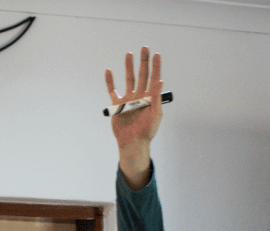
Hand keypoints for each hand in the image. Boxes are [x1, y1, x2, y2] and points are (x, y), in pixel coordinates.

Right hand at [105, 47, 162, 188]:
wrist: (133, 143)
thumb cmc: (147, 131)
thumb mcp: (155, 114)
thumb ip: (157, 97)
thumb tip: (160, 80)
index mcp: (150, 98)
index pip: (154, 78)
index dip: (156, 66)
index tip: (156, 54)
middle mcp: (140, 96)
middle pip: (142, 75)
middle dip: (143, 62)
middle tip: (144, 48)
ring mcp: (128, 99)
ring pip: (128, 79)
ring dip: (129, 66)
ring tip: (129, 54)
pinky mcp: (117, 105)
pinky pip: (112, 90)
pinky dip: (110, 81)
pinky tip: (109, 71)